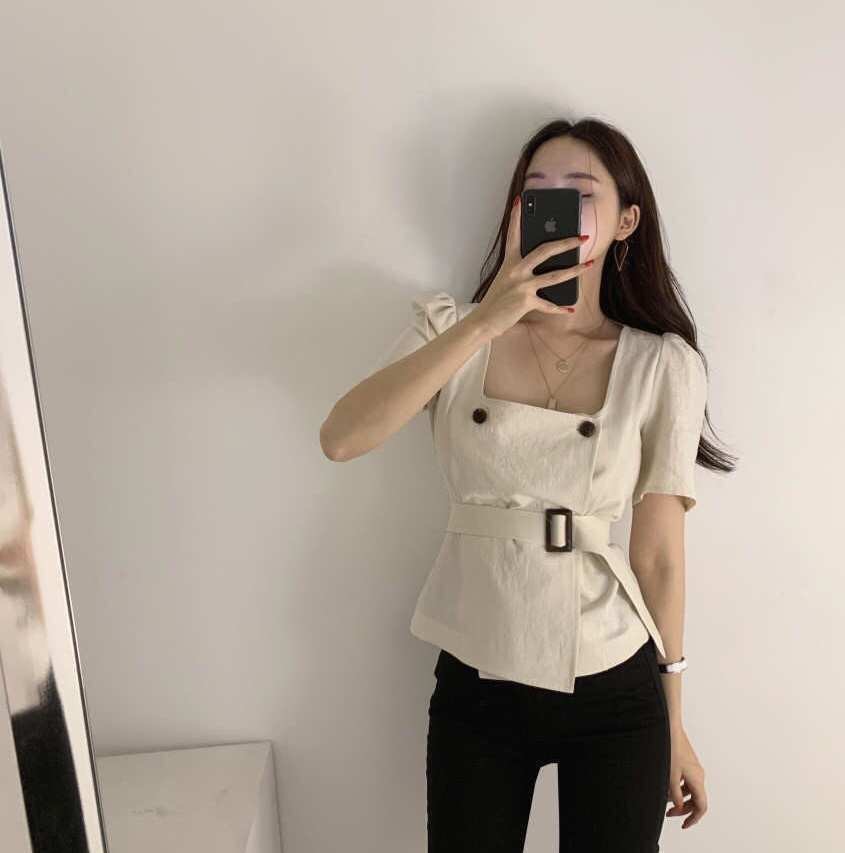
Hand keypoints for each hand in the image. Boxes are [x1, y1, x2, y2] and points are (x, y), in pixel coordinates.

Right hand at [472, 195, 593, 339]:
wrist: (483, 320)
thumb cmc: (496, 300)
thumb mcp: (505, 280)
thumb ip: (520, 270)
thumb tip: (542, 265)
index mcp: (509, 262)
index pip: (513, 235)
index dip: (517, 217)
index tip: (520, 201)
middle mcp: (516, 270)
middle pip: (545, 250)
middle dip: (566, 242)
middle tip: (582, 236)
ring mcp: (522, 285)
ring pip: (555, 275)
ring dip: (575, 270)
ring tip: (589, 264)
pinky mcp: (526, 301)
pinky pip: (548, 304)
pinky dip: (560, 308)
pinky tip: (570, 308)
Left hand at [666, 725, 707, 828]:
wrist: (669, 725)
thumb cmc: (670, 747)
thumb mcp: (670, 775)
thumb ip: (675, 794)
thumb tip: (678, 807)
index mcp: (697, 779)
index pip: (701, 807)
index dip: (693, 819)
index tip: (684, 825)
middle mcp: (698, 774)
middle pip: (695, 800)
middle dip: (683, 809)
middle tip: (668, 813)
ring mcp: (693, 767)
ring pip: (690, 790)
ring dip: (679, 798)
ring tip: (664, 798)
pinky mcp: (687, 760)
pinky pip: (686, 780)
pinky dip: (677, 787)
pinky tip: (665, 785)